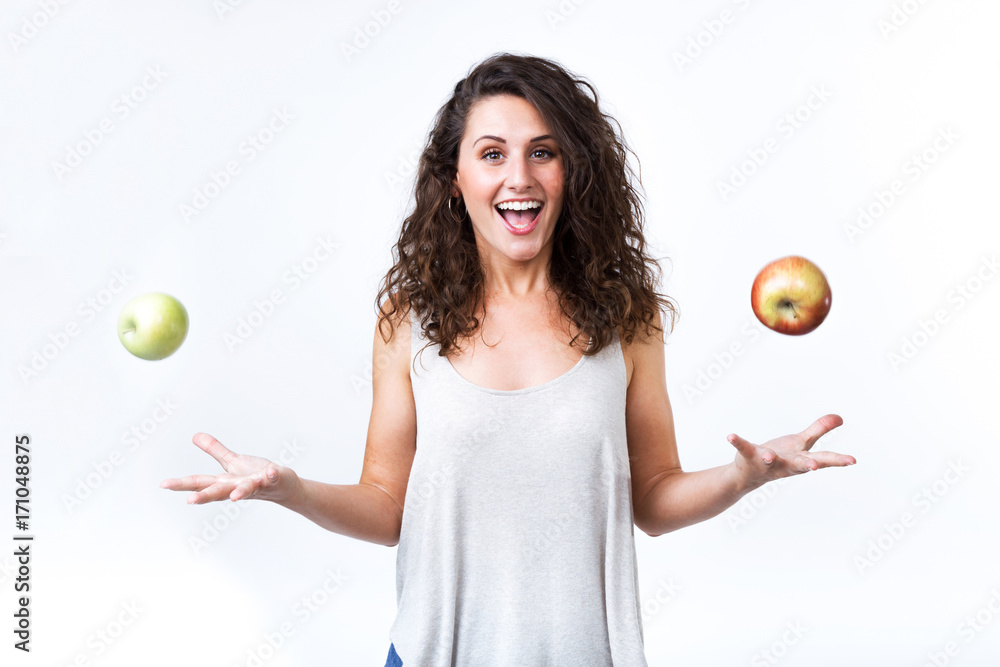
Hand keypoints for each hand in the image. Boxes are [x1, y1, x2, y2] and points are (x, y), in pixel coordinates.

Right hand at [160, 432, 300, 504]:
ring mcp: (256, 485)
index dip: (181, 484)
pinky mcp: (273, 480)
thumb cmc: (255, 476)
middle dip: (204, 496)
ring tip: (234, 497)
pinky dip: (271, 476)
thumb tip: (195, 435)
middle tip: (190, 501)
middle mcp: (237, 486)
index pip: (200, 482)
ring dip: (240, 493)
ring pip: (246, 489)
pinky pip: (272, 478)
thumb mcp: (232, 462)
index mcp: (225, 481)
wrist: (283, 486)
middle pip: (218, 492)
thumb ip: (215, 450)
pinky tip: (271, 471)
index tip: (163, 484)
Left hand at [726, 414, 855, 491]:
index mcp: (801, 458)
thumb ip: (819, 430)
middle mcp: (786, 463)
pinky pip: (743, 447)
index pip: (823, 459)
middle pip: (799, 464)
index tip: (852, 460)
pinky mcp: (748, 456)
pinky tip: (730, 436)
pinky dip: (737, 442)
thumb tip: (840, 417)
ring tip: (767, 455)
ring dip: (768, 458)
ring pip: (769, 459)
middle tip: (815, 467)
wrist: (751, 475)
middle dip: (808, 465)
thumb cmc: (782, 457)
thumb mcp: (802, 443)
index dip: (838, 460)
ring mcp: (766, 461)